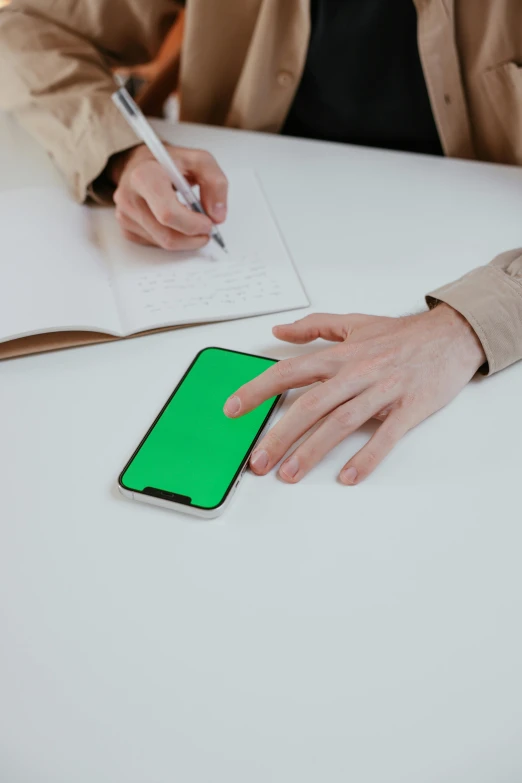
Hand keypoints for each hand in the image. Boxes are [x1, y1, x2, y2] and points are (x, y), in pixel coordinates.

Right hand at [109, 143, 227, 249]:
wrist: (140, 163)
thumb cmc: (169, 162)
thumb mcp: (199, 161)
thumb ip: (216, 183)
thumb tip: (217, 216)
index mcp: (145, 176)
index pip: (168, 214)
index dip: (192, 224)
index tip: (208, 223)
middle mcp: (129, 197)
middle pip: (167, 235)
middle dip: (193, 237)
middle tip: (206, 229)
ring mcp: (124, 215)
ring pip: (163, 244)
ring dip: (185, 239)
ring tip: (192, 222)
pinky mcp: (126, 228)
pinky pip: (156, 244)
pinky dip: (172, 237)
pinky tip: (174, 223)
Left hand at [224, 305, 485, 484]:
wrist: (453, 335)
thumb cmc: (402, 335)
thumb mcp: (355, 323)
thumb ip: (315, 327)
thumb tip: (278, 331)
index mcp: (340, 355)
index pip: (289, 371)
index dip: (258, 390)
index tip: (233, 409)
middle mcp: (357, 372)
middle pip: (310, 405)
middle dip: (279, 435)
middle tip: (258, 462)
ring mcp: (383, 390)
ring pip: (341, 422)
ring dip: (313, 451)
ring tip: (290, 475)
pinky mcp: (409, 408)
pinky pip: (385, 436)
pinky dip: (367, 457)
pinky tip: (349, 477)